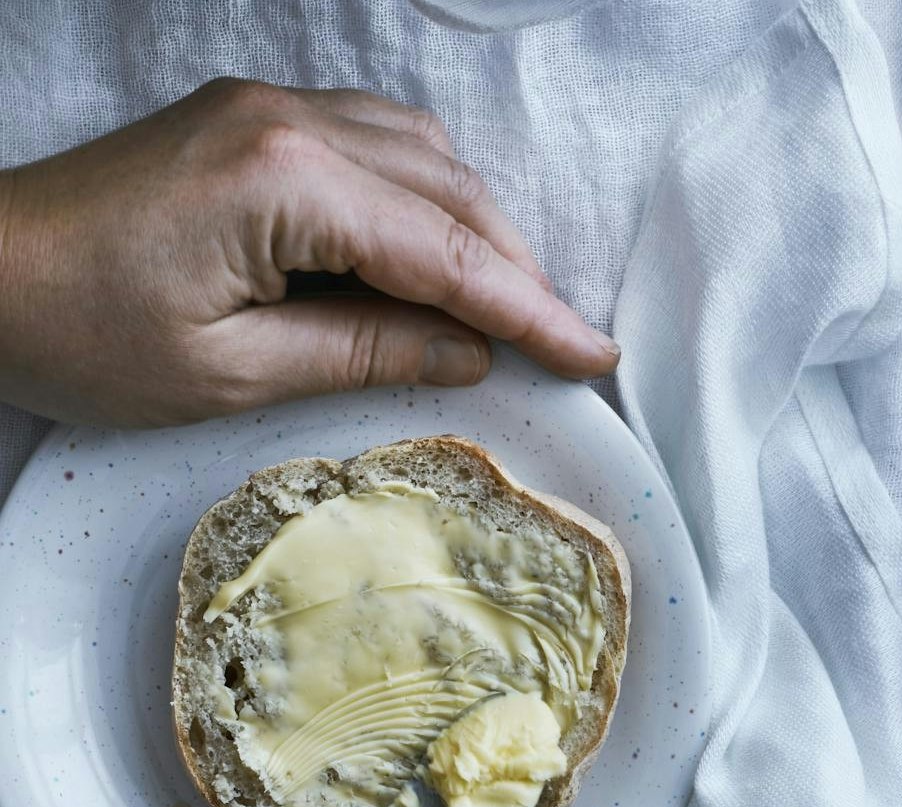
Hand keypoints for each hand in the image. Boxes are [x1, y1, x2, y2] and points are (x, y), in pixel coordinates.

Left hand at [0, 77, 618, 426]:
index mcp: (285, 181)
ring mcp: (268, 108)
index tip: (592, 356)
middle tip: (565, 344)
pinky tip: (435, 251)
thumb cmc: (77, 332)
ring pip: (424, 156)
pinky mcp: (251, 118)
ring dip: (477, 231)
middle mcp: (290, 120)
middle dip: (517, 270)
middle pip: (451, 190)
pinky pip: (377, 142)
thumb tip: (470, 351)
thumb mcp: (231, 370)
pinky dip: (427, 199)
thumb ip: (365, 349)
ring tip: (511, 308)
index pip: (445, 251)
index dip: (530, 311)